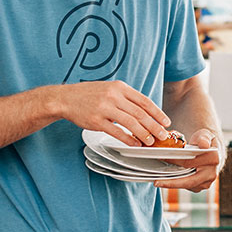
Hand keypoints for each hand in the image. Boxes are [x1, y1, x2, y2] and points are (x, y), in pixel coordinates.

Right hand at [55, 81, 170, 146]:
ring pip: (131, 122)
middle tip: (162, 135)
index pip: (144, 101)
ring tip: (150, 141)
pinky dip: (128, 139)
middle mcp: (114, 96)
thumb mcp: (110, 89)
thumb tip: (146, 112)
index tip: (166, 121)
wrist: (66, 98)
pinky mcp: (96, 121)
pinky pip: (116, 131)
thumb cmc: (89, 95)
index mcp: (120, 87)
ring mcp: (104, 108)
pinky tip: (135, 143)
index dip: (157, 112)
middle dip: (154, 126)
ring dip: (143, 134)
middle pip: (140, 113)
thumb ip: (126, 98)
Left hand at [154, 129, 220, 193]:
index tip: (161, 159)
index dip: (174, 161)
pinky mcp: (201, 187)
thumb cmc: (205, 142)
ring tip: (159, 182)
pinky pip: (187, 187)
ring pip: (187, 186)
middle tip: (156, 182)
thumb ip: (204, 138)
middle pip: (188, 181)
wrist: (212, 152)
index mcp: (213, 159)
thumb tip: (204, 145)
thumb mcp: (205, 135)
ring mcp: (207, 182)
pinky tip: (167, 181)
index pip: (189, 162)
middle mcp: (212, 173)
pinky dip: (177, 184)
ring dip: (172, 184)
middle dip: (171, 182)